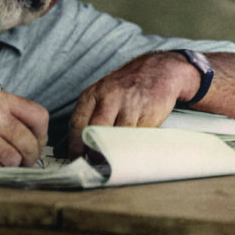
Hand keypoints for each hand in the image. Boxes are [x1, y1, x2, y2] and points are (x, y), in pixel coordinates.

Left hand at [68, 52, 196, 156]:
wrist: (158, 70)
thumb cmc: (126, 87)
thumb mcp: (102, 94)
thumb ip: (90, 116)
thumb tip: (78, 147)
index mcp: (93, 94)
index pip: (77, 124)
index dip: (75, 147)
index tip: (77, 160)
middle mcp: (109, 98)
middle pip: (96, 132)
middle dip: (94, 152)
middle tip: (96, 164)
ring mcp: (130, 106)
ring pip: (117, 137)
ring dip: (114, 153)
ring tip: (113, 160)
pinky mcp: (148, 115)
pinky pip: (137, 137)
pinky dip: (132, 146)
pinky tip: (131, 147)